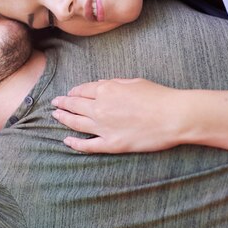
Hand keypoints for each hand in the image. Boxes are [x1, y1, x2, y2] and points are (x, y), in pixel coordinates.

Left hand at [51, 78, 183, 153]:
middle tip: (55, 103)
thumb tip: (101, 85)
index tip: (69, 94)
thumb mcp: (135, 82)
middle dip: (63, 103)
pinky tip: (67, 141)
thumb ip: (115, 83)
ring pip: (76, 123)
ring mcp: (104, 127)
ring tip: (56, 116)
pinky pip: (88, 145)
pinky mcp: (111, 144)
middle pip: (75, 105)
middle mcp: (100, 107)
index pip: (83, 90)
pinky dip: (75, 143)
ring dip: (64, 119)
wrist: (173, 117)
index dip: (74, 92)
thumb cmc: (158, 96)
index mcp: (106, 89)